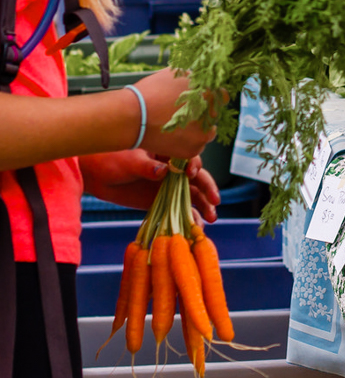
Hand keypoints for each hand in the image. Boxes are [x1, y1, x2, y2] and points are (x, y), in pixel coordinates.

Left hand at [79, 151, 219, 222]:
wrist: (95, 174)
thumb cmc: (110, 159)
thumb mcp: (128, 160)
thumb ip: (146, 166)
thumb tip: (164, 171)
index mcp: (167, 152)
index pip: (188, 157)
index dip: (194, 165)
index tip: (191, 174)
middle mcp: (173, 168)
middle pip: (197, 178)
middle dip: (208, 188)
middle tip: (215, 201)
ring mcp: (170, 185)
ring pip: (194, 195)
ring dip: (204, 205)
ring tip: (212, 218)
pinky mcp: (163, 200)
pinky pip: (180, 209)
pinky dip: (190, 217)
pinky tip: (197, 226)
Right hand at [130, 67, 216, 158]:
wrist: (132, 118)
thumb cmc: (150, 93)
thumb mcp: (174, 75)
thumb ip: (192, 77)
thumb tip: (202, 77)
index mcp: (208, 93)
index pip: (222, 95)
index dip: (211, 97)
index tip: (202, 99)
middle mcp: (210, 114)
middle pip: (214, 114)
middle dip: (204, 113)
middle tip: (185, 112)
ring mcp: (203, 134)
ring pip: (208, 131)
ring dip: (199, 128)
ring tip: (179, 124)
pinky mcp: (194, 149)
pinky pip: (198, 145)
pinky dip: (190, 141)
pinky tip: (176, 135)